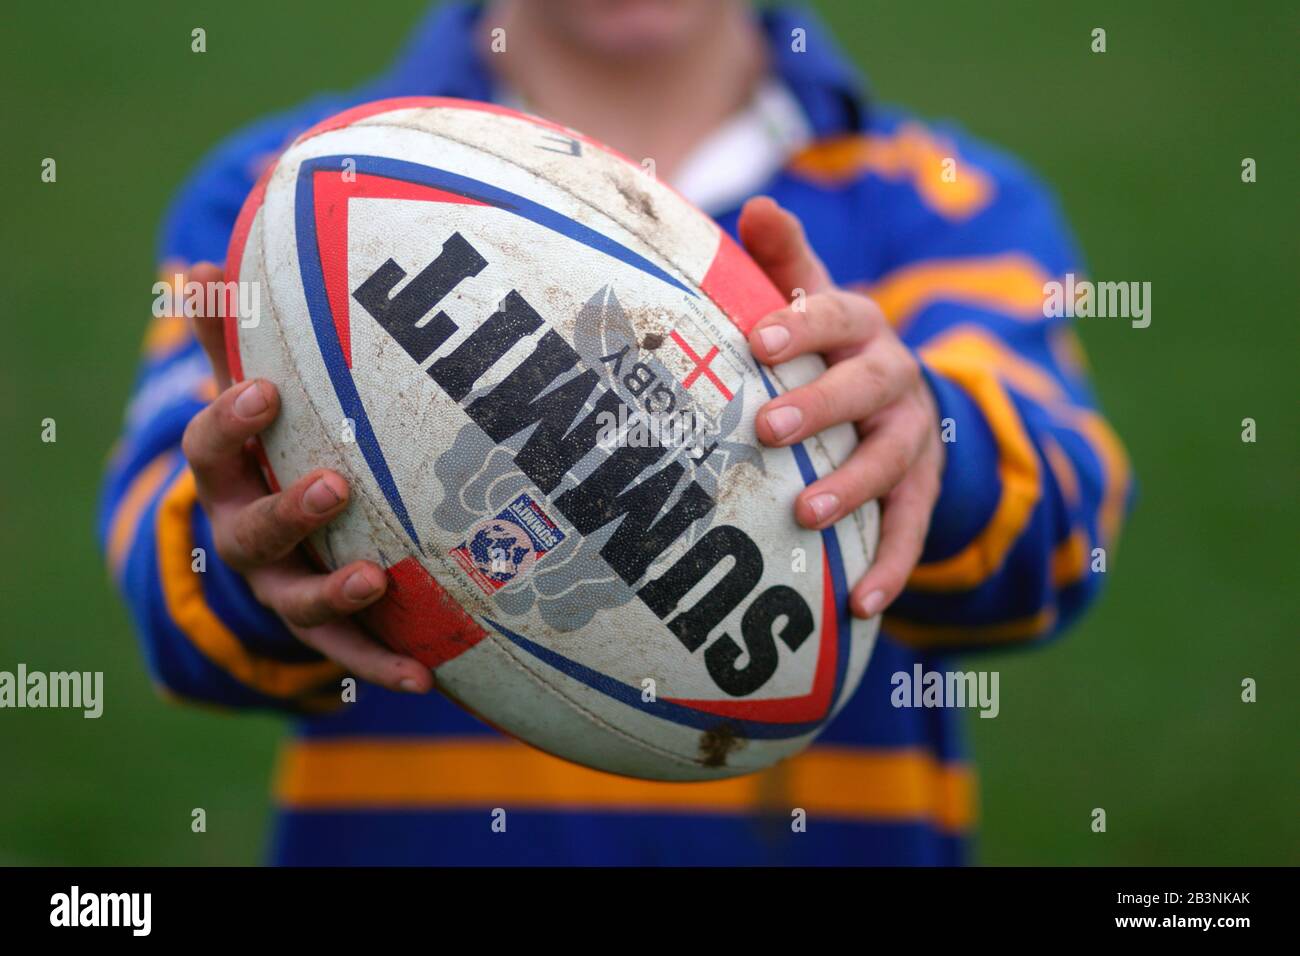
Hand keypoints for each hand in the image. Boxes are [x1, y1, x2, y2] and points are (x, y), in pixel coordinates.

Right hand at [181, 263, 432, 693]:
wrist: (270, 548)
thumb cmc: (268, 453)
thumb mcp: (247, 402)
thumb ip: (231, 339)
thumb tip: (196, 259)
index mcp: (227, 477)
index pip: (209, 447)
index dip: (230, 422)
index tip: (263, 392)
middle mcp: (246, 536)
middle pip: (252, 530)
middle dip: (289, 509)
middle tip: (332, 485)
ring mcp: (283, 588)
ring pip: (298, 600)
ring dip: (335, 592)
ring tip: (375, 578)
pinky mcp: (325, 631)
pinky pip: (351, 654)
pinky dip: (383, 666)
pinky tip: (425, 677)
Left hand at [738, 198, 944, 619]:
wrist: (900, 400)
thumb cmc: (828, 348)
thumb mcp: (811, 303)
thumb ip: (783, 262)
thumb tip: (754, 208)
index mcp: (860, 327)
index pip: (837, 312)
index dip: (802, 323)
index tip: (757, 341)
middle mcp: (893, 376)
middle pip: (866, 385)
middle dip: (821, 404)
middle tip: (767, 428)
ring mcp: (912, 437)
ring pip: (890, 459)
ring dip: (850, 485)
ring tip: (806, 513)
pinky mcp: (920, 490)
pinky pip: (910, 530)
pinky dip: (890, 566)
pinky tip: (862, 606)